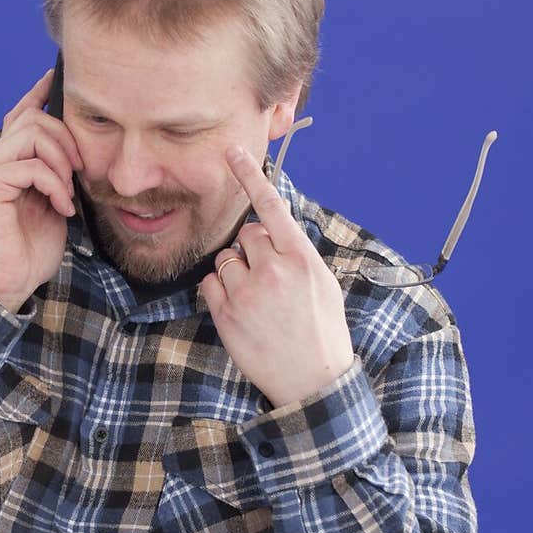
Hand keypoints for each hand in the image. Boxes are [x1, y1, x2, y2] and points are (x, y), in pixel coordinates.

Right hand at [0, 69, 83, 312]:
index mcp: (11, 161)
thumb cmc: (31, 249)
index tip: (59, 77)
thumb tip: (82, 151)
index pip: (22, 113)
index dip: (41, 93)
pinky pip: (30, 166)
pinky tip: (62, 207)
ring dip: (60, 161)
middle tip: (79, 172)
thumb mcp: (56, 203)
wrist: (9, 282)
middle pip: (33, 117)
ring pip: (32, 132)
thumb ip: (60, 174)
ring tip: (68, 193)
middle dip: (66, 138)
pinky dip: (54, 185)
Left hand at [199, 145, 354, 408]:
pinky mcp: (227, 314)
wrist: (313, 380)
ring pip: (226, 258)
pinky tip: (241, 311)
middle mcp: (273, 269)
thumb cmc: (322, 330)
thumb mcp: (322, 283)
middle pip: (246, 234)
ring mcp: (248, 292)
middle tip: (268, 279)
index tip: (232, 152)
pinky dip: (220, 292)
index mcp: (302, 258)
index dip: (250, 176)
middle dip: (252, 250)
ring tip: (257, 300)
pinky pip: (210, 283)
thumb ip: (296, 253)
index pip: (272, 206)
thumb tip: (275, 228)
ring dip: (236, 273)